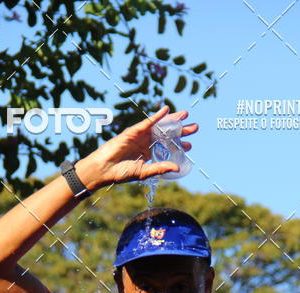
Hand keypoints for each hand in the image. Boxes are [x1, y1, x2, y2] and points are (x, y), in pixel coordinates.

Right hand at [76, 106, 197, 189]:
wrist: (104, 169)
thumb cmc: (121, 173)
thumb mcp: (144, 172)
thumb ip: (160, 168)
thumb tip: (177, 168)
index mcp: (150, 154)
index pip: (168, 148)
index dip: (179, 146)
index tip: (190, 146)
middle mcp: (147, 144)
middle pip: (167, 135)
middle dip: (181, 131)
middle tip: (195, 127)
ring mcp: (140, 136)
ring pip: (160, 126)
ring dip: (173, 121)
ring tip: (186, 116)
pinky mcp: (133, 131)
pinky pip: (148, 122)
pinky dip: (157, 116)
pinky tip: (166, 111)